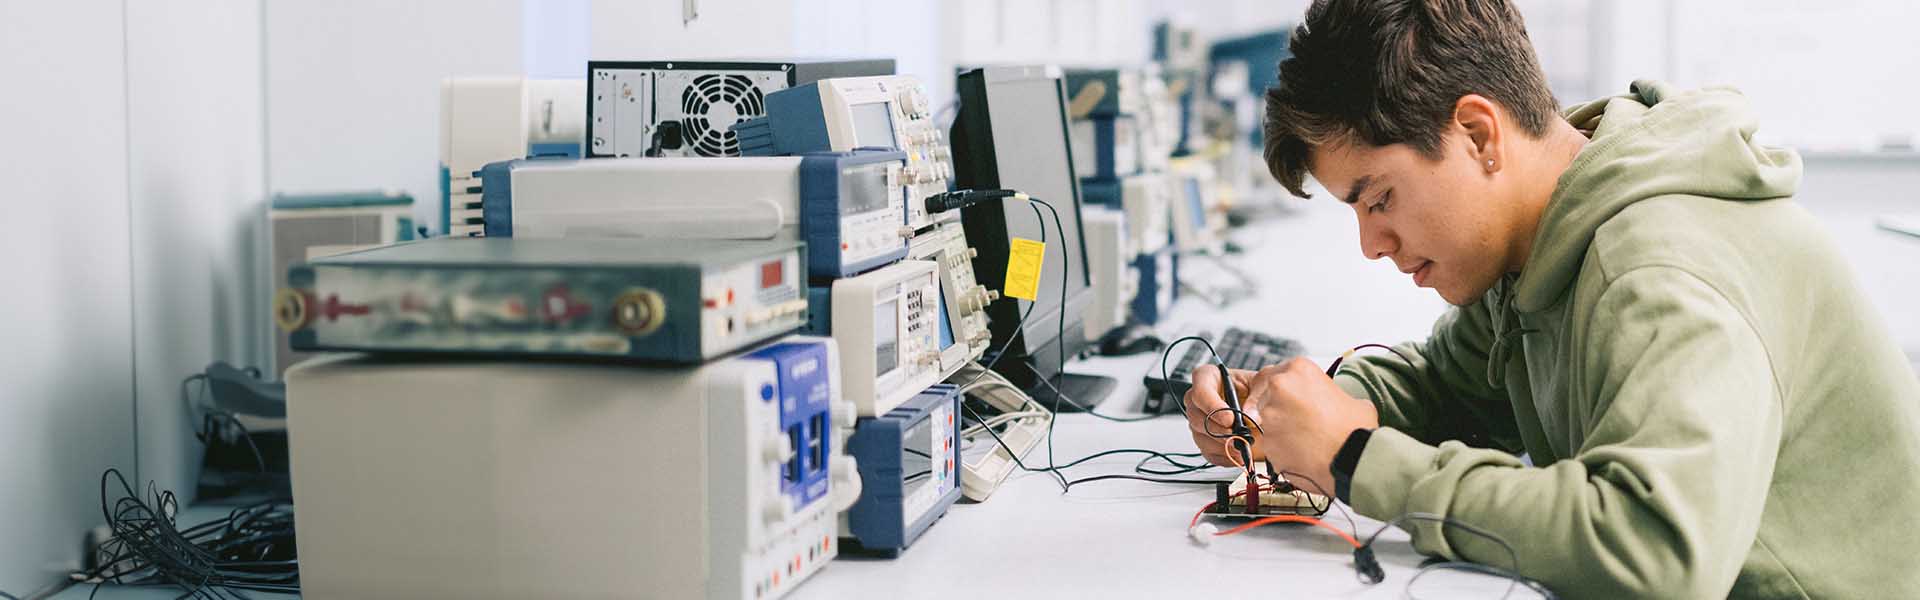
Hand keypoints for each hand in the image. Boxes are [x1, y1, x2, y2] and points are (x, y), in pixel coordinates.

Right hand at [1183, 366, 1264, 466]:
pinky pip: (1208, 453)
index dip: (1212, 405)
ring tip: (1242, 447)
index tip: (1230, 418)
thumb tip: (1250, 417)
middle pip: (1196, 416)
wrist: (1267, 410)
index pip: (1200, 389)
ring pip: (1200, 436)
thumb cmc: (1260, 391)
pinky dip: (1224, 457)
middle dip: (1218, 430)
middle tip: (1238, 436)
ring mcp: (1201, 420)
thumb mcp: (1263, 385)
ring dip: (1222, 445)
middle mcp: (1201, 399)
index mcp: (1210, 378)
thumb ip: (1257, 398)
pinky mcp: (1207, 439)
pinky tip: (1238, 455)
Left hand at [1246, 357, 1378, 493]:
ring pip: (1267, 421)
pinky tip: (1302, 452)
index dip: (1284, 389)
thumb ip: (1331, 394)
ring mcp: (1269, 415)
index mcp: (1298, 369)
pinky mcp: (1267, 441)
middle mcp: (1279, 387)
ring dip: (1281, 428)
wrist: (1353, 458)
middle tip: (1301, 420)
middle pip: (1267, 395)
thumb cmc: (1355, 428)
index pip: (1277, 374)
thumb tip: (1332, 403)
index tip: (1291, 398)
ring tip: (1306, 439)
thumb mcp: (1350, 398)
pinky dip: (1282, 449)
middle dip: (1280, 408)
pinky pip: (1271, 443)